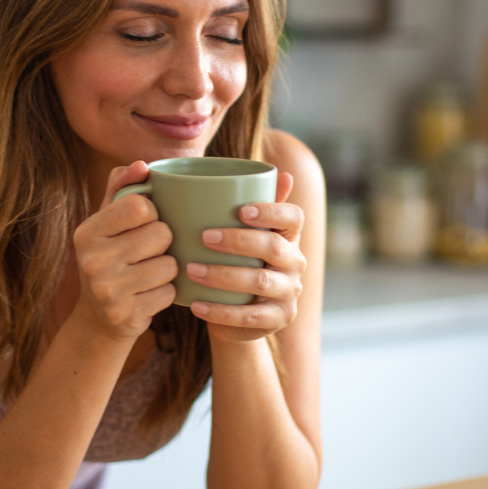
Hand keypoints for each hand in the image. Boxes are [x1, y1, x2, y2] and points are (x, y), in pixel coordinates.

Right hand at [70, 161, 177, 342]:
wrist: (98, 318)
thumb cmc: (111, 257)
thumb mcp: (109, 221)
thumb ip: (123, 186)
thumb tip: (141, 165)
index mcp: (87, 232)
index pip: (140, 205)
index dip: (153, 212)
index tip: (145, 222)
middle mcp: (92, 260)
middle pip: (161, 234)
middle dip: (163, 242)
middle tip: (148, 252)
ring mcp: (106, 291)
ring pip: (169, 265)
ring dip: (168, 269)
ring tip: (150, 273)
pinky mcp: (125, 315)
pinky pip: (169, 293)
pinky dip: (166, 293)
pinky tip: (149, 293)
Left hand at [186, 172, 306, 342]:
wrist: (235, 315)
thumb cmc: (234, 263)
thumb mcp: (239, 234)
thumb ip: (244, 202)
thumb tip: (264, 169)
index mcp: (288, 236)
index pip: (294, 217)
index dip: (272, 212)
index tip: (241, 210)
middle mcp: (295, 263)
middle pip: (274, 248)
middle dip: (238, 241)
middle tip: (204, 236)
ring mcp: (289, 293)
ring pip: (261, 282)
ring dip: (224, 275)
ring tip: (192, 269)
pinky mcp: (277, 319)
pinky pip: (251, 317)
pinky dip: (221, 312)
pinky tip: (196, 304)